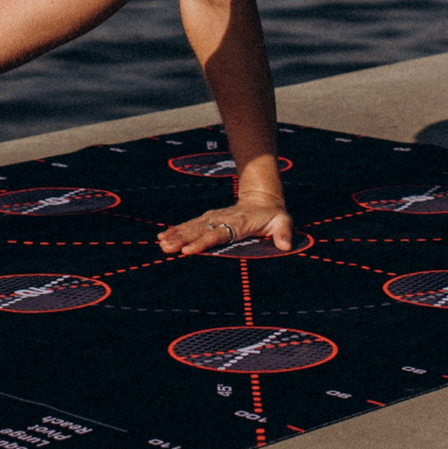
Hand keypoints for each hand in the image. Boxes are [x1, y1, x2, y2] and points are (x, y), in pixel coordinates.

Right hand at [157, 197, 294, 255]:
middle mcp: (223, 219)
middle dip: (182, 239)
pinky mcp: (209, 219)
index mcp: (238, 223)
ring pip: (192, 227)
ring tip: (161, 244)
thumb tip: (286, 245)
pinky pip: (191, 225)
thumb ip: (284, 232)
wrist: (262, 199)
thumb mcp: (283, 221)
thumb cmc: (272, 215)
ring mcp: (214, 218)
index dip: (203, 242)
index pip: (218, 234)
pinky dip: (176, 230)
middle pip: (200, 230)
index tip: (189, 250)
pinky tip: (163, 237)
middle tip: (167, 248)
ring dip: (176, 235)